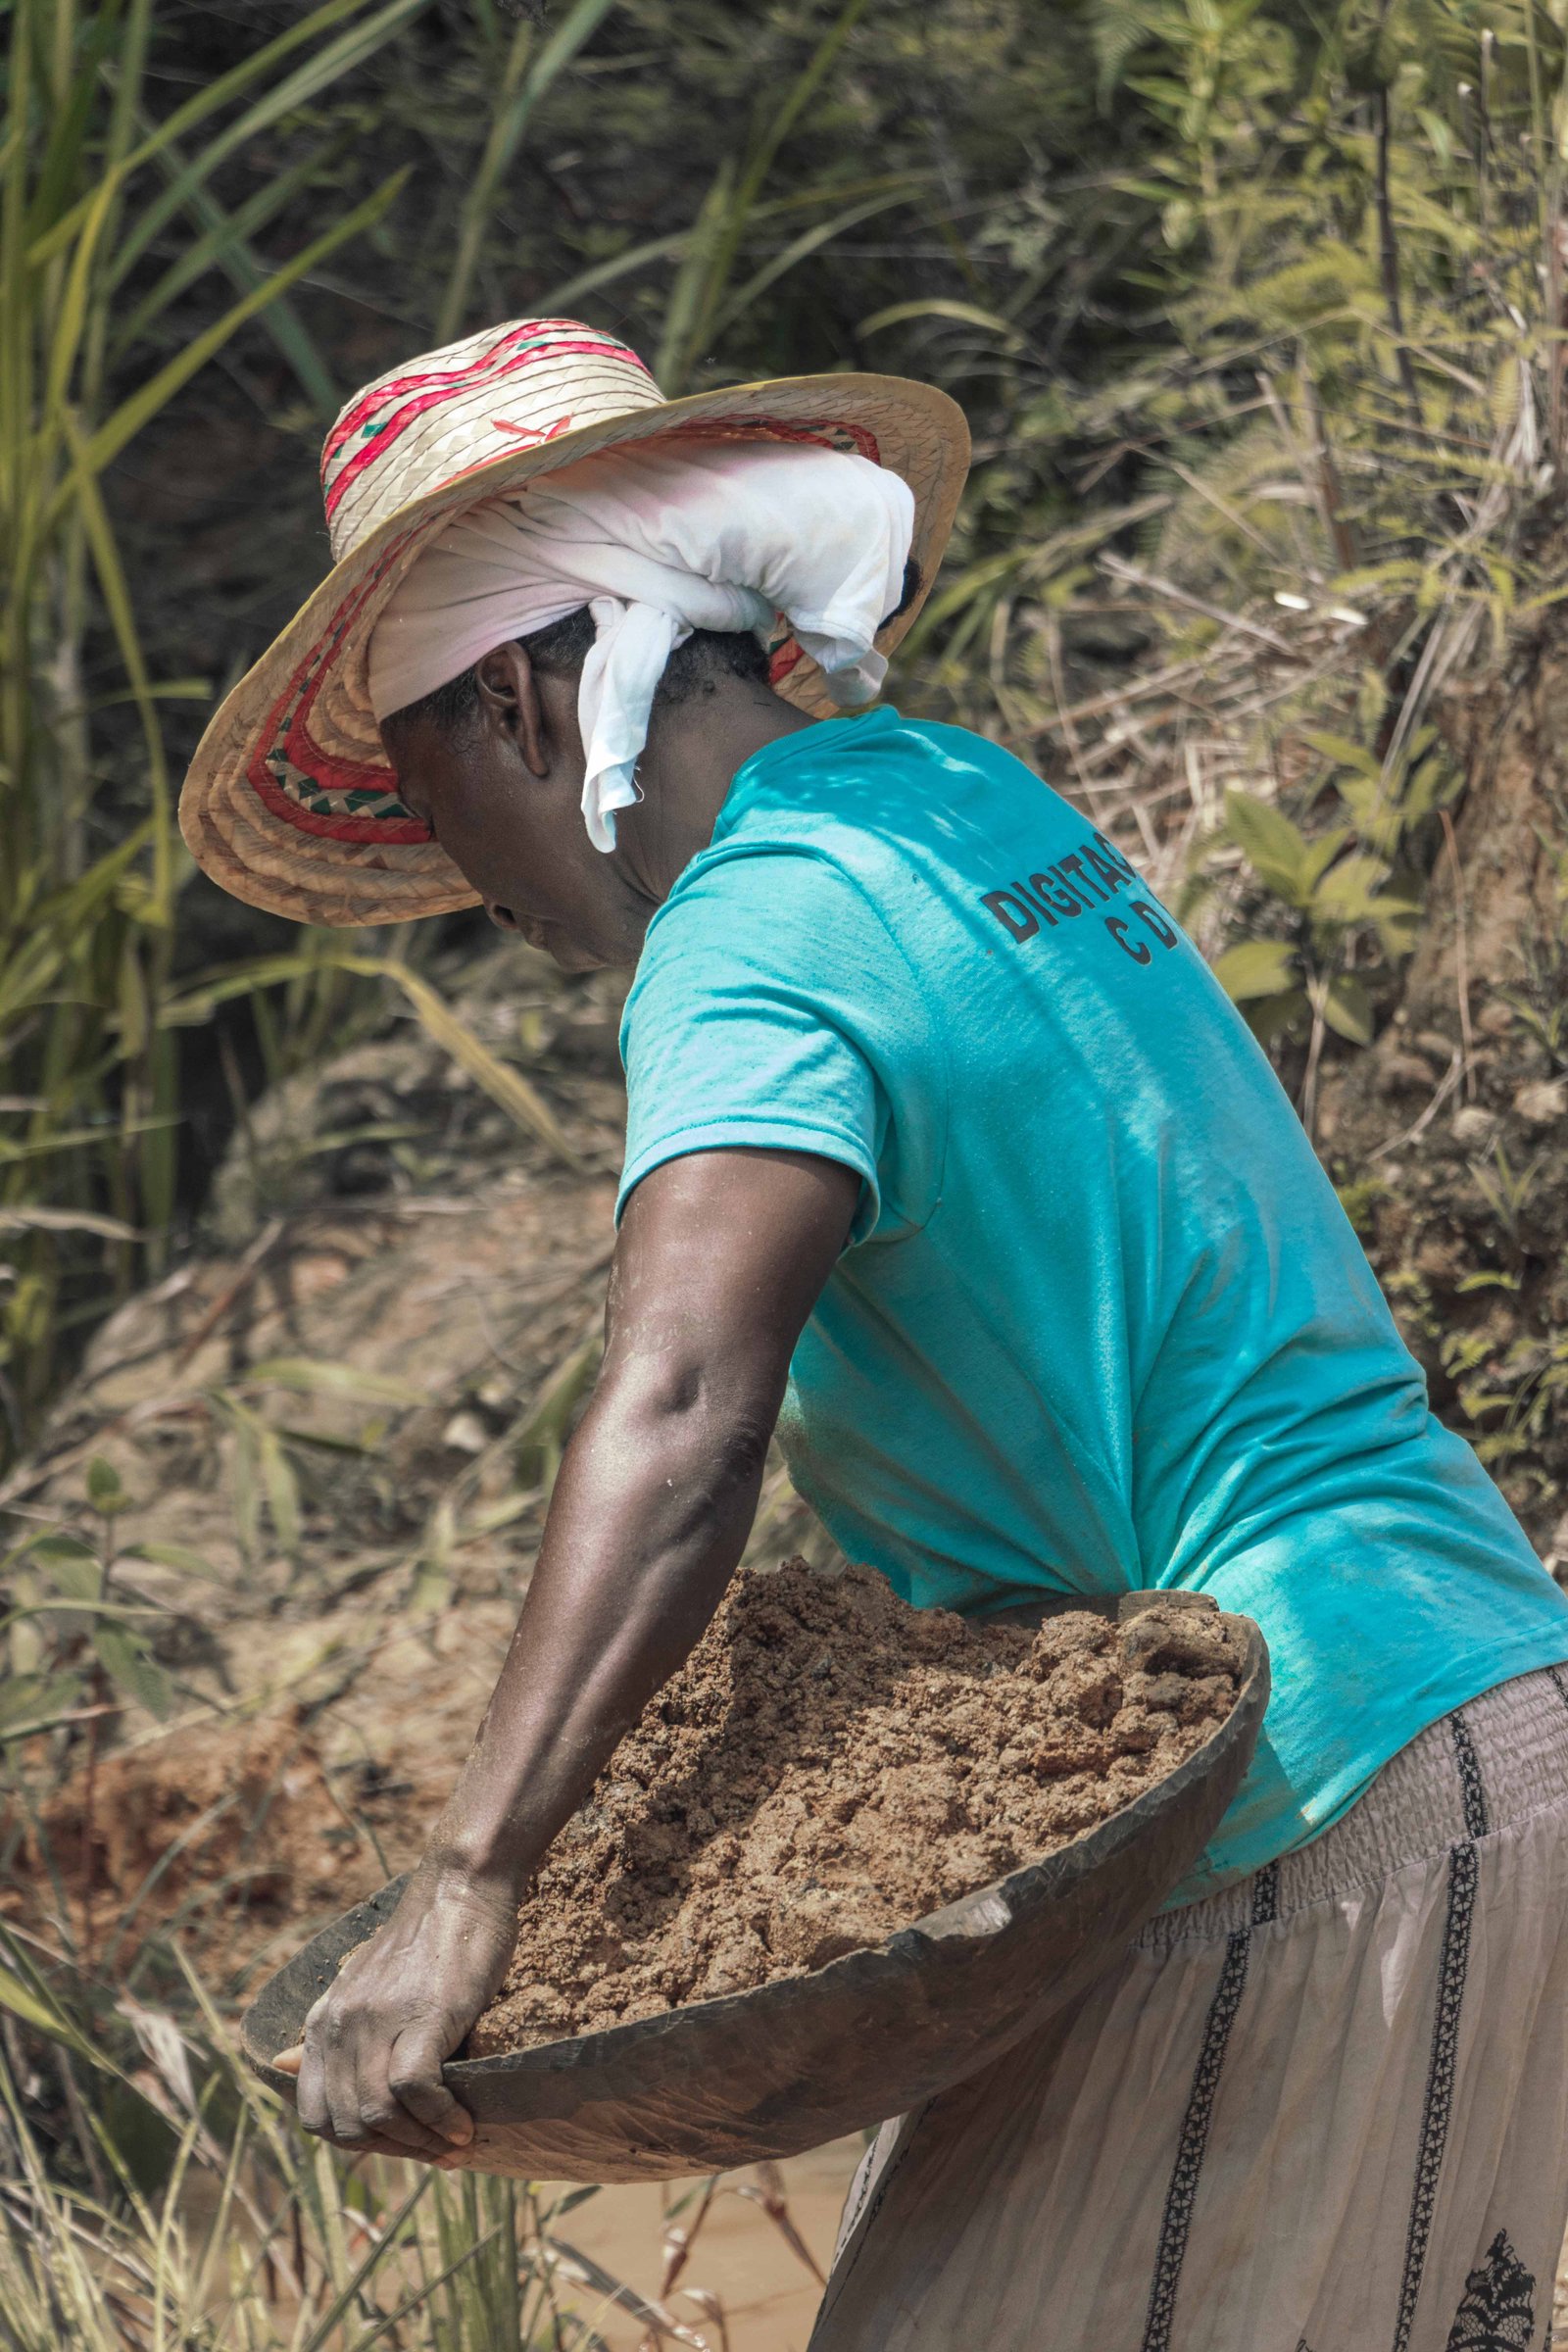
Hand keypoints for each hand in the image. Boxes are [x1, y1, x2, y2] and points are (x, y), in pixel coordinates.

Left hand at [272, 1862, 518, 2162]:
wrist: (462, 1885)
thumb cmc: (426, 1938)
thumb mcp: (363, 1983)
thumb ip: (330, 2028)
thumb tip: (278, 2066)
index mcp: (324, 2021)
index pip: (313, 2115)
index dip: (356, 2143)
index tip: (401, 2142)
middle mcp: (341, 2023)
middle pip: (347, 2124)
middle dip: (394, 2151)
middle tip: (438, 2151)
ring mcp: (378, 2019)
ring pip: (377, 2114)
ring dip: (421, 2143)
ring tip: (455, 2142)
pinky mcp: (422, 2014)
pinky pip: (415, 2090)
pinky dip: (441, 2119)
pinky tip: (464, 2123)